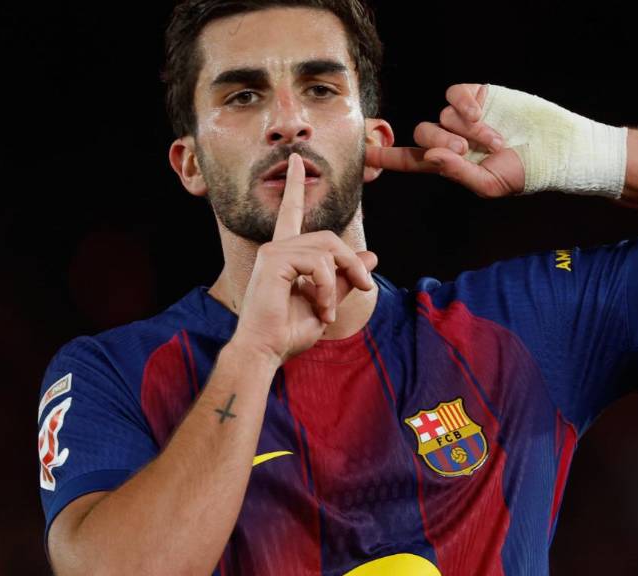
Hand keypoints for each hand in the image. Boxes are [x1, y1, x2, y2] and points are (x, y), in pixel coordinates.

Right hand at [231, 154, 377, 364]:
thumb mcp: (327, 302)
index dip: (295, 186)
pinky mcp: (275, 261)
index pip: (291, 214)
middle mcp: (276, 248)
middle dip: (352, 262)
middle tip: (365, 288)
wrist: (266, 352)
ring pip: (327, 250)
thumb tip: (371, 256)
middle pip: (328, 238)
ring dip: (338, 283)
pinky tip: (320, 309)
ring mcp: (273, 252)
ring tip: (328, 311)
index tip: (297, 161)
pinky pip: (318, 264)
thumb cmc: (289, 333)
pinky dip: (327, 288)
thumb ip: (346, 279)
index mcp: (284, 255)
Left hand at [365, 84, 524, 197]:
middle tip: (467, 151)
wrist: (553, 148)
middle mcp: (452, 138)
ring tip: (495, 141)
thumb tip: (429, 156)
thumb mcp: (489, 184)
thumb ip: (457, 172)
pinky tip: (480, 113)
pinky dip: (464, 105)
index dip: (387, 157)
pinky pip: (454, 95)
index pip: (412, 160)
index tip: (364, 155)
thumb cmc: (523, 173)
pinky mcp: (477, 96)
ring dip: (467, 130)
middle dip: (442, 143)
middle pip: (423, 134)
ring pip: (442, 117)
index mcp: (450, 164)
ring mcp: (463, 116)